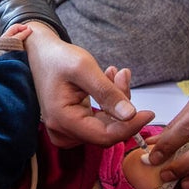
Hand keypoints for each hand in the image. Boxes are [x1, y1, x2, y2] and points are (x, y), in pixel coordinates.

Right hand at [23, 21, 152, 147]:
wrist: (39, 53)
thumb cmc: (57, 58)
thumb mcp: (84, 68)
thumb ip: (107, 92)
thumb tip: (130, 115)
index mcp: (62, 120)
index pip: (105, 136)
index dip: (130, 127)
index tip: (150, 112)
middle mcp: (62, 131)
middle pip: (106, 130)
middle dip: (121, 105)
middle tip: (124, 75)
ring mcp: (66, 130)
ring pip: (105, 125)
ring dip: (116, 102)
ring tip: (115, 74)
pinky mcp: (71, 124)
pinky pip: (98, 120)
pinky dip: (108, 103)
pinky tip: (108, 80)